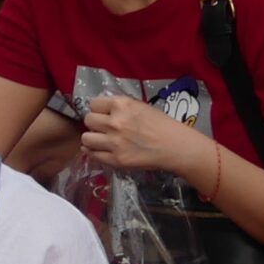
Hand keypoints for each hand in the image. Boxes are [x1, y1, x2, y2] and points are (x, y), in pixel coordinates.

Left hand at [80, 94, 204, 178]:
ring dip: (92, 139)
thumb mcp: (139, 106)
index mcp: (121, 105)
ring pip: (86, 138)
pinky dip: (93, 153)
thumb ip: (119, 107)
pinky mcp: (117, 159)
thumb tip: (101, 111)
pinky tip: (97, 150)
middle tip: (103, 128)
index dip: (98, 110)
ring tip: (100, 140)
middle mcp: (114, 122)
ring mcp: (114, 142)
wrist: (176, 147)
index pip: (93, 104)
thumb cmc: (162, 124)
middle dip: (94, 124)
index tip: (104, 115)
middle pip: (88, 120)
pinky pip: (94, 155)